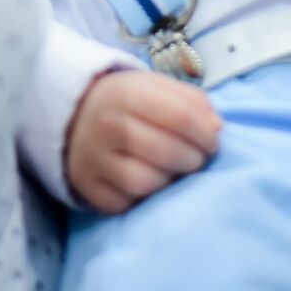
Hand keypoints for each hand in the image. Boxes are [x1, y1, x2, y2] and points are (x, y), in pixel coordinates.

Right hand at [64, 69, 222, 213]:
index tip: (212, 142)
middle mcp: (106, 124)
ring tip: (171, 170)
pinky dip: (142, 198)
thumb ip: (191, 101)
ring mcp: (93, 158)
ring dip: (168, 180)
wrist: (75, 116)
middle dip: (193, 160)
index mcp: (127, 93)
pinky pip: (125, 203)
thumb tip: (215, 128)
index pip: (180, 116)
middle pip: (166, 152)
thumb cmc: (129, 103)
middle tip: (196, 159)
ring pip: (145, 182)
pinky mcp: (87, 187)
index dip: (205, 134)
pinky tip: (146, 182)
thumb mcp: (156, 87)